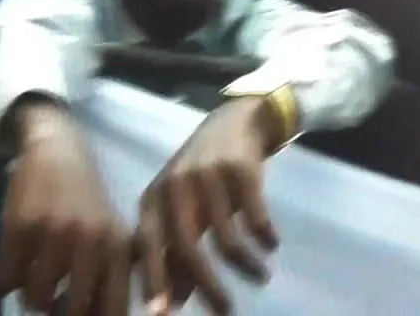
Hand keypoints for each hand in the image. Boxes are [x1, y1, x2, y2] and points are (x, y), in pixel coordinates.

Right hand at [0, 99, 131, 315]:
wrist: (57, 147)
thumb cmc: (87, 198)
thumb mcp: (113, 231)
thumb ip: (115, 273)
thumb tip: (106, 315)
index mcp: (118, 247)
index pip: (114, 308)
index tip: (83, 315)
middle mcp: (90, 242)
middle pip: (73, 312)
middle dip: (58, 314)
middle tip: (52, 305)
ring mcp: (54, 234)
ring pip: (35, 300)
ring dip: (31, 299)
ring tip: (32, 283)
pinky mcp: (20, 226)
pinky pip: (7, 280)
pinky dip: (6, 282)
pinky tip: (14, 266)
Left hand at [137, 97, 280, 315]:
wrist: (233, 122)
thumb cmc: (199, 176)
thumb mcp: (180, 210)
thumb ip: (172, 253)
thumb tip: (172, 303)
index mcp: (154, 198)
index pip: (148, 245)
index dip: (154, 280)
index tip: (163, 315)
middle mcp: (175, 186)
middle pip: (187, 246)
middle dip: (208, 285)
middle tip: (226, 311)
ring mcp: (207, 176)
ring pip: (226, 238)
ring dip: (246, 265)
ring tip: (260, 276)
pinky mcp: (240, 170)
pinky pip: (255, 218)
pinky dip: (265, 238)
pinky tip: (271, 245)